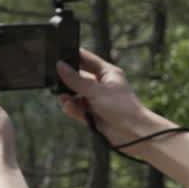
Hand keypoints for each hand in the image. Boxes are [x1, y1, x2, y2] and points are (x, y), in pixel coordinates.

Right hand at [55, 48, 174, 149]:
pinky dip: (72, 108)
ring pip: (77, 94)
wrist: (133, 133)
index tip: (58, 54)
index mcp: (107, 73)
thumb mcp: (96, 90)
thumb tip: (60, 66)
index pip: (87, 59)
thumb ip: (76, 79)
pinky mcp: (93, 114)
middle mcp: (102, 85)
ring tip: (63, 98)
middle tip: (55, 80)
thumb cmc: (121, 107)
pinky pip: (78, 108)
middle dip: (67, 80)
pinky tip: (67, 107)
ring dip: (69, 96)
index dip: (73, 55)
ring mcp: (97, 100)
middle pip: (79, 77)